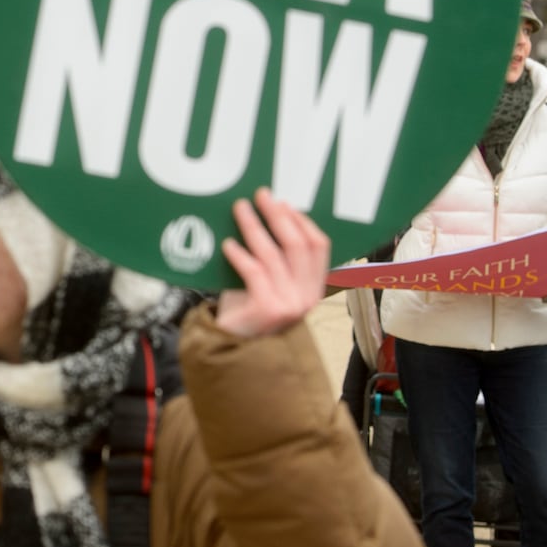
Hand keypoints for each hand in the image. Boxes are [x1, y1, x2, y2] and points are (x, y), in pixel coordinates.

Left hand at [216, 188, 329, 337]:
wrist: (235, 349)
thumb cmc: (249, 312)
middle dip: (278, 216)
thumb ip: (277, 260)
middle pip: (298, 245)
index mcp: (313, 288)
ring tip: (240, 209)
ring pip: (273, 254)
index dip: (302, 221)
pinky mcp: (267, 308)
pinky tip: (228, 244)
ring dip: (254, 226)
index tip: (283, 203)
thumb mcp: (271, 285)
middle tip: (261, 196)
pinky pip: (254, 271)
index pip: (319, 246)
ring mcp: (289, 303)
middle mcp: (306, 296)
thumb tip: (269, 215)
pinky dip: (239, 254)